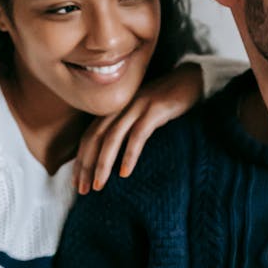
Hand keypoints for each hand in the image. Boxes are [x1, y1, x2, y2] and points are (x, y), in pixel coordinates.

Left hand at [74, 63, 202, 192]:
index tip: (77, 183)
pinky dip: (129, 154)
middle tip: (82, 189)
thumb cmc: (164, 102)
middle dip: (86, 165)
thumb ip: (124, 130)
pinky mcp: (155, 109)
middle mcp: (120, 106)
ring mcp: (137, 106)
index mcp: (113, 108)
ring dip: (103, 163)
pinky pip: (138, 135)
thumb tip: (111, 158)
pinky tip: (125, 173)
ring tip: (99, 185)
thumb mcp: (139, 116)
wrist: (190, 78)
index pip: (88, 136)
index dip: (81, 160)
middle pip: (95, 137)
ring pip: (112, 137)